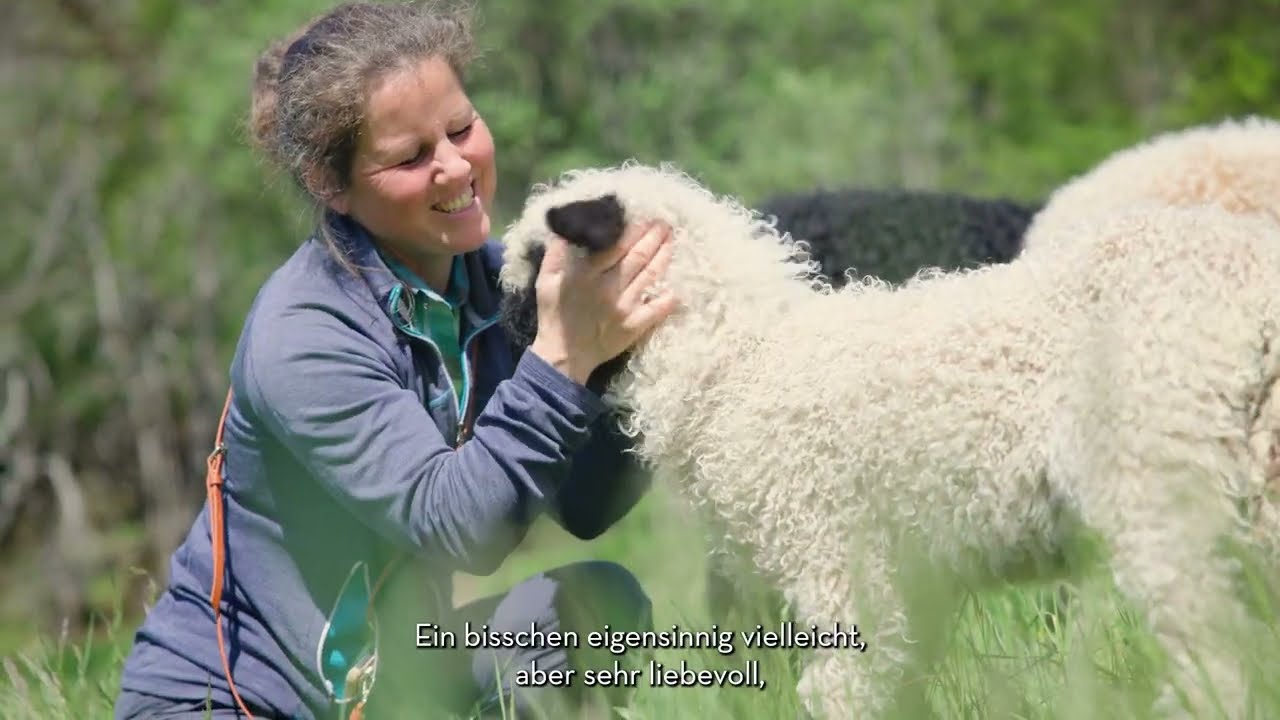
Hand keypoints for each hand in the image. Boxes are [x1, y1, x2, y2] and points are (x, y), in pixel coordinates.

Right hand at [529, 220, 678, 384]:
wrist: (564, 356)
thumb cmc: (555, 316)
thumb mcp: (545, 282)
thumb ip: (555, 255)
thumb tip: (564, 230)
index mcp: (588, 275)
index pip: (616, 247)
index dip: (632, 230)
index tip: (644, 217)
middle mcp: (609, 288)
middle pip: (637, 257)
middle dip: (653, 237)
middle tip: (665, 223)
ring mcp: (625, 308)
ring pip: (649, 277)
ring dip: (663, 257)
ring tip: (672, 241)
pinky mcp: (634, 327)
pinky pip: (655, 310)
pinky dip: (667, 299)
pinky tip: (677, 288)